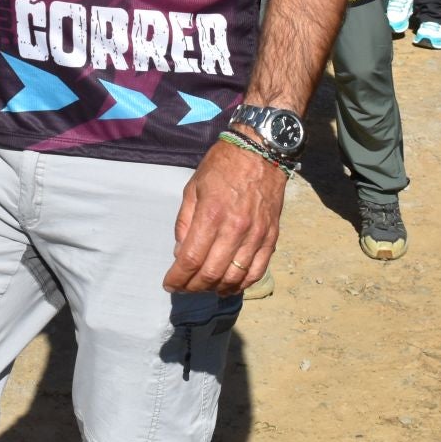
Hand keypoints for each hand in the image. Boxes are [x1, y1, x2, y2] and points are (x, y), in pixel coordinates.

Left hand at [162, 139, 288, 295]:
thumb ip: (184, 222)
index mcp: (211, 215)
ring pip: (234, 277)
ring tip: (203, 287)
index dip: (178, 278)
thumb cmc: (221, 167)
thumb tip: (180, 252)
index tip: (169, 284)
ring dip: (215, 289)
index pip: (191, 259)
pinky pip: (257, 271)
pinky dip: (241, 284)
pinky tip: (229, 286)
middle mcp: (235, 229)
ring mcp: (256, 235)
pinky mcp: (271, 238)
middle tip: (183, 287)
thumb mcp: (192, 188)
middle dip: (193, 286)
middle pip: (211, 273)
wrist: (260, 152)